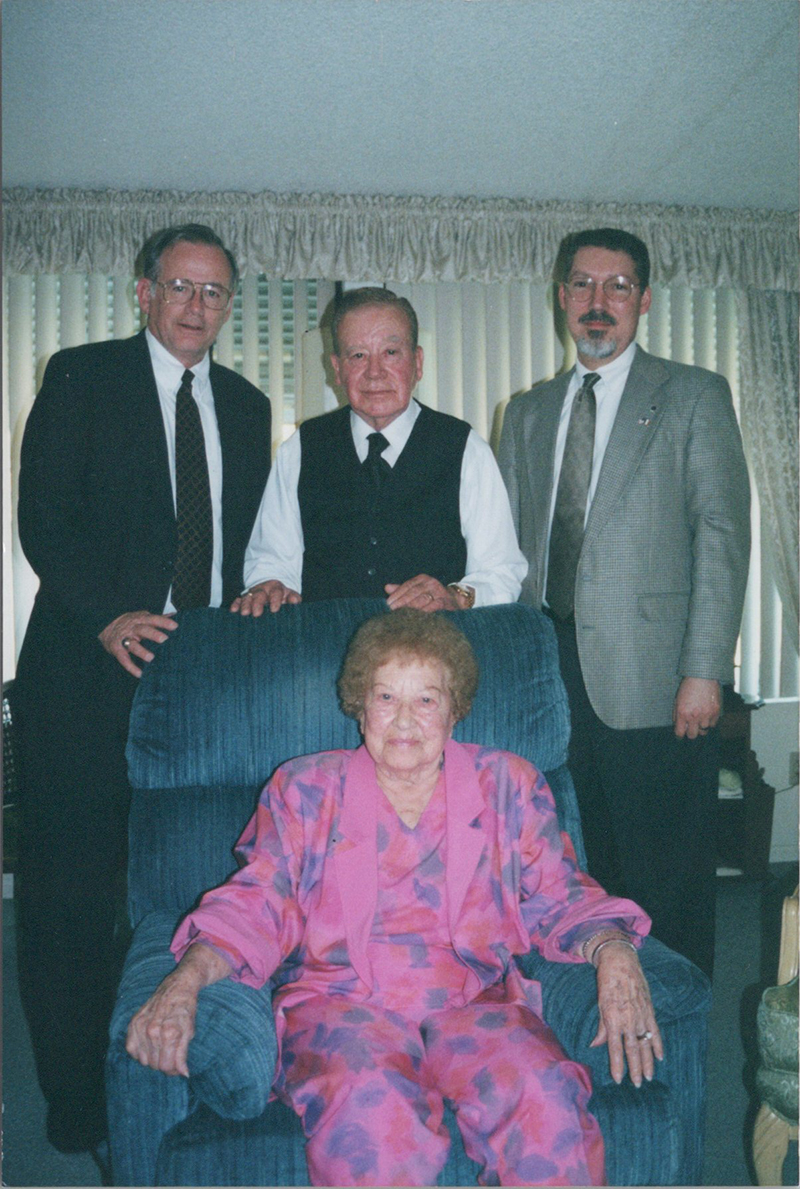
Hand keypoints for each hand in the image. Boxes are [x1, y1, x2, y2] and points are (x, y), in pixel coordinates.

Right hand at [99, 611, 176, 677]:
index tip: (175, 626)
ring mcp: (124, 639)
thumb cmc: (131, 623)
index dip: (163, 622)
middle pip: (143, 630)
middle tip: (164, 639)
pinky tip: (140, 674)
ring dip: (141, 651)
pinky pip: (124, 659)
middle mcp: (132, 628)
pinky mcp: (117, 650)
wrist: (106, 625)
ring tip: (150, 658)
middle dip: (153, 634)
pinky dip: (131, 667)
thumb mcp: (142, 617)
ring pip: (133, 645)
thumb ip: (158, 619)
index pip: (153, 619)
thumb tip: (175, 616)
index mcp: (141, 619)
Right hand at [125, 944, 230, 1076]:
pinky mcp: (133, 1023)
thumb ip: (183, 1055)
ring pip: (143, 1059)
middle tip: (171, 1054)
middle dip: (164, 1063)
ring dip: (152, 1058)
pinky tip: (149, 1045)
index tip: (178, 1067)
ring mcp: (141, 1027)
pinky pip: (131, 1049)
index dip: (173, 1070)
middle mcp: (153, 1031)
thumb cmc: (185, 1010)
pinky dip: (139, 1051)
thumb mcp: (189, 1032)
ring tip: (162, 1047)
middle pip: (155, 1064)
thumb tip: (184, 1074)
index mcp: (169, 1033)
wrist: (178, 986)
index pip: (166, 1066)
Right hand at [230, 581, 301, 615]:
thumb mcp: (290, 596)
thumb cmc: (283, 598)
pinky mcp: (243, 599)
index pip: (276, 592)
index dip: (275, 600)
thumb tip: (295, 601)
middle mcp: (263, 590)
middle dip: (257, 604)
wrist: (271, 591)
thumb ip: (294, 598)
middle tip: (257, 614)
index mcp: (276, 589)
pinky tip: (233, 611)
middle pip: (260, 594)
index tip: (274, 609)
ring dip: (245, 605)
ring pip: (248, 597)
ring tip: (244, 613)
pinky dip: (236, 605)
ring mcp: (252, 594)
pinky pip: (238, 600)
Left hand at [385, 575, 459, 611]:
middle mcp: (430, 583)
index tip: (388, 604)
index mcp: (422, 579)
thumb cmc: (432, 595)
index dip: (397, 594)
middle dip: (401, 602)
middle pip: (413, 592)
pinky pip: (433, 606)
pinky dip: (425, 611)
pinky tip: (417, 617)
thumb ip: (402, 589)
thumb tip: (386, 587)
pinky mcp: (445, 601)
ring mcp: (439, 591)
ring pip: (422, 599)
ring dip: (411, 607)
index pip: (407, 585)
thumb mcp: (417, 590)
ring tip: (401, 615)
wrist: (455, 600)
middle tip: (392, 611)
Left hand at [590, 942, 662, 1086]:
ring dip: (648, 1062)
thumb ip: (601, 1028)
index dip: (618, 1066)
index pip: (615, 1049)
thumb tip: (596, 1045)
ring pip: (646, 1044)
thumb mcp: (600, 1005)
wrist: (620, 963)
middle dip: (635, 1069)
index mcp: (613, 1019)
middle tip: (638, 1084)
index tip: (619, 1080)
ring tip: (649, 1077)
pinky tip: (660, 1057)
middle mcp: (628, 1020)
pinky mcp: (649, 1010)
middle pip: (633, 1050)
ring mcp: (641, 1016)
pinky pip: (655, 1031)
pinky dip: (658, 1044)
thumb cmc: (606, 983)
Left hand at [673, 677, 720, 738]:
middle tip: (691, 728)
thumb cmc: (688, 687)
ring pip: (704, 731)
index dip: (680, 734)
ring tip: (700, 719)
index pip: (680, 733)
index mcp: (683, 713)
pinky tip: (707, 715)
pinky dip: (710, 722)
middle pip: (692, 735)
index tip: (681, 734)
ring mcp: (706, 715)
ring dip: (701, 727)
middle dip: (690, 733)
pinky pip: (713, 724)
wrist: (702, 677)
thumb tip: (678, 725)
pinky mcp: (716, 712)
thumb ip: (676, 714)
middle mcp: (694, 716)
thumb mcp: (677, 700)